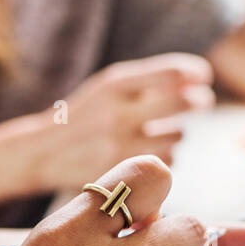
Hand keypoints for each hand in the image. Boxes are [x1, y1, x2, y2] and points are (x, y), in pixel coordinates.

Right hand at [32, 54, 214, 190]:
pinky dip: (163, 157)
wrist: (42, 152)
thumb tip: (198, 78)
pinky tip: (146, 153)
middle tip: (202, 101)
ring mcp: (119, 147)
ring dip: (177, 132)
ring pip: (178, 136)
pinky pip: (165, 162)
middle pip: (183, 102)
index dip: (196, 73)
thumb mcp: (108, 88)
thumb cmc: (87, 114)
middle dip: (200, 100)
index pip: (172, 72)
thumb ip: (149, 80)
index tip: (202, 77)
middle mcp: (117, 114)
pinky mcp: (122, 173)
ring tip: (159, 131)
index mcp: (114, 85)